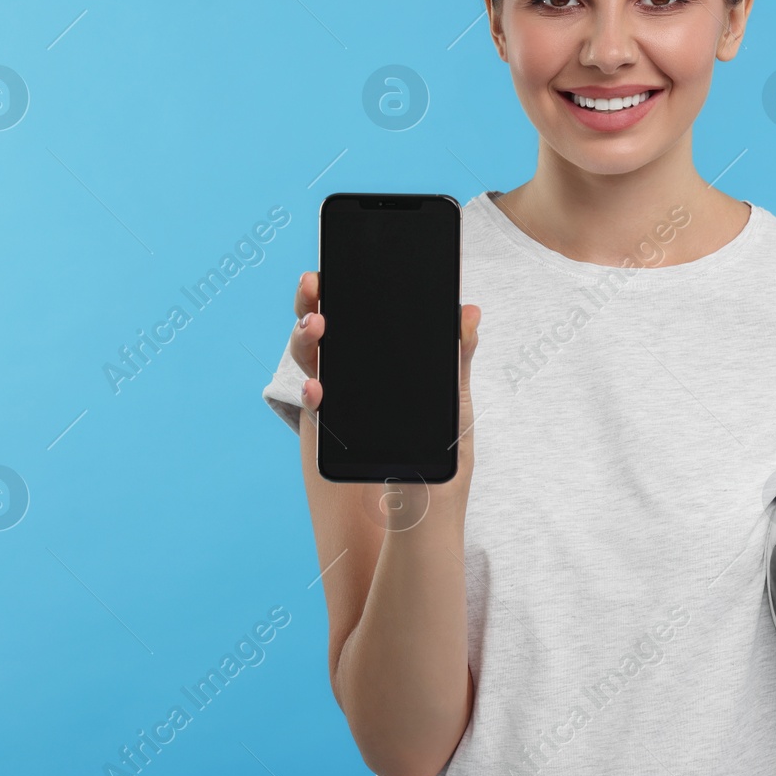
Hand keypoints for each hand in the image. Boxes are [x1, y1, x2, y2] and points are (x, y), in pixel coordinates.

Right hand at [291, 271, 483, 509]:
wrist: (427, 515)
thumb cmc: (444, 456)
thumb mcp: (456, 403)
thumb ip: (458, 358)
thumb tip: (470, 311)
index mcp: (382, 358)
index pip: (357, 312)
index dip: (343, 284)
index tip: (336, 260)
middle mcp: (352, 372)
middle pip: (324, 327)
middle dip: (313, 300)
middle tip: (314, 282)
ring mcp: (337, 400)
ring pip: (310, 359)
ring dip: (305, 338)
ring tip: (316, 324)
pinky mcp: (330, 433)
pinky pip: (315, 407)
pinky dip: (312, 394)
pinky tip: (318, 389)